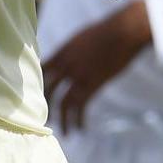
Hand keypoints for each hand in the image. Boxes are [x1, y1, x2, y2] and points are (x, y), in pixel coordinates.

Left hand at [43, 1, 150, 131]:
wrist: (123, 30)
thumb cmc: (108, 30)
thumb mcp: (83, 36)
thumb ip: (73, 49)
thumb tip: (72, 55)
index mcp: (62, 52)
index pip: (42, 70)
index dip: (39, 84)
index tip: (39, 95)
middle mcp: (66, 65)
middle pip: (48, 89)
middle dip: (46, 106)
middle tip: (47, 119)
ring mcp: (78, 76)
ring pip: (63, 103)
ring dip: (63, 120)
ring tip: (65, 132)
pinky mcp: (92, 85)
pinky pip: (80, 107)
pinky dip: (79, 120)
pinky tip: (81, 129)